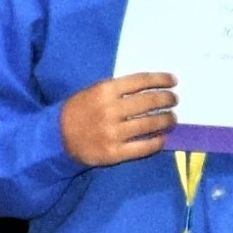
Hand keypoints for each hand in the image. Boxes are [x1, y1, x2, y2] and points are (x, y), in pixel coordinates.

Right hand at [59, 71, 177, 168]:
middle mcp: (110, 110)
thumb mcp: (94, 91)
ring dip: (166, 120)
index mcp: (105, 90)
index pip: (140, 81)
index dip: (161, 80)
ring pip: (149, 124)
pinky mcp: (114, 153)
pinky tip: (162, 138)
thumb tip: (150, 87)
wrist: (59, 137)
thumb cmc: (80, 110)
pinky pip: (142, 147)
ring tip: (172, 118)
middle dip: (167, 99)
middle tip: (174, 100)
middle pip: (149, 101)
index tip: (173, 81)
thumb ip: (119, 89)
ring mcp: (113, 133)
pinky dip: (156, 142)